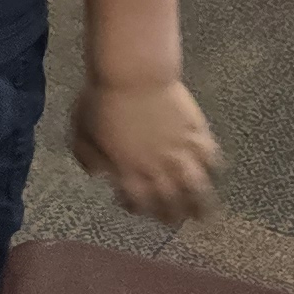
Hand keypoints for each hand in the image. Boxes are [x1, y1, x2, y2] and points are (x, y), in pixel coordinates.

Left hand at [73, 77, 221, 223]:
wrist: (132, 72)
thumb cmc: (100, 97)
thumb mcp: (80, 128)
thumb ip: (86, 154)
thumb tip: (96, 174)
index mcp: (127, 169)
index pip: (139, 202)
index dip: (140, 209)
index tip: (139, 207)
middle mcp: (157, 167)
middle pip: (170, 202)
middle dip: (173, 216)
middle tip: (176, 221)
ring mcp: (180, 152)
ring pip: (197, 188)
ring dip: (201, 204)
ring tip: (205, 214)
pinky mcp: (196, 133)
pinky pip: (211, 158)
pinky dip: (213, 168)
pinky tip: (213, 172)